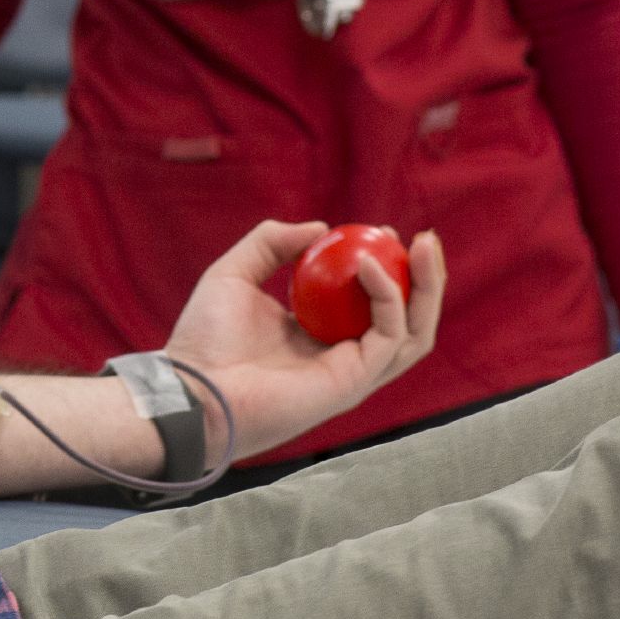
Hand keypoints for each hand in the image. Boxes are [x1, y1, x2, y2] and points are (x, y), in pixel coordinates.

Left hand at [163, 219, 444, 457]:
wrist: (192, 389)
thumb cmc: (204, 340)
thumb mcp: (233, 274)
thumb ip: (270, 244)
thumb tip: (319, 228)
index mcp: (318, 335)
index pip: (370, 303)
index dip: (386, 266)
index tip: (383, 231)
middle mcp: (341, 356)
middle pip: (405, 319)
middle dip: (423, 278)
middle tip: (425, 239)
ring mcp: (352, 373)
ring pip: (413, 332)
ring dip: (428, 287)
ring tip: (425, 245)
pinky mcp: (353, 382)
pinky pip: (388, 336)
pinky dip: (389, 297)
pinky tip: (368, 265)